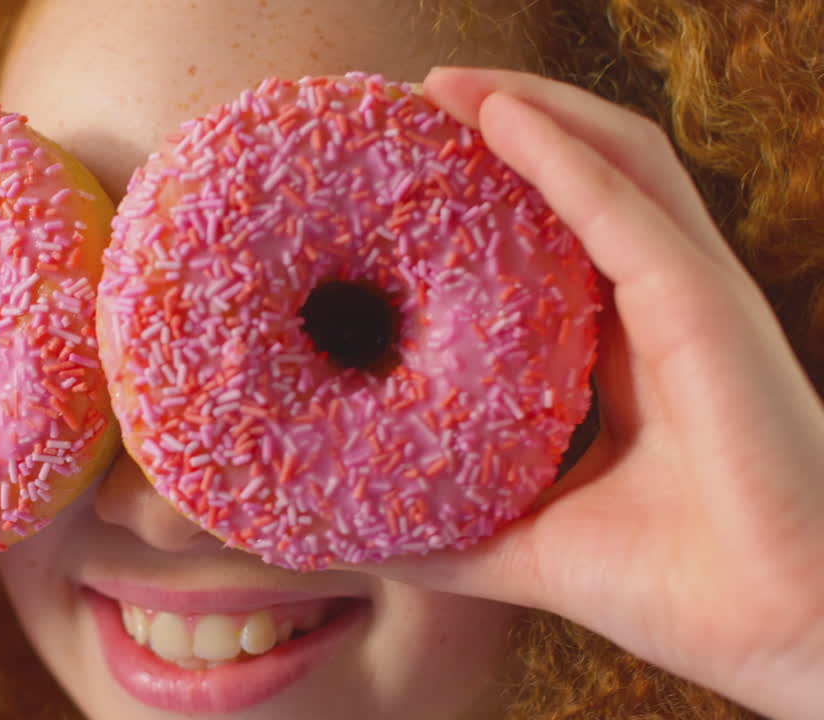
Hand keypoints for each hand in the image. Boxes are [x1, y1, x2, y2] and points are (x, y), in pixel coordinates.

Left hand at [364, 67, 823, 719]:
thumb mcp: (527, 543)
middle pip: (583, 179)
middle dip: (503, 129)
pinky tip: (495, 117)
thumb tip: (351, 537)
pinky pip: (623, 206)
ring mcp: (691, 295)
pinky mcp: (705, 303)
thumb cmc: (673, 589)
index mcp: (626, 352)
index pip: (556, 239)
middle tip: (413, 110)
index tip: (402, 177)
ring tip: (443, 90)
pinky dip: (558, 153)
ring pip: (612, 162)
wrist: (774, 631)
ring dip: (526, 111)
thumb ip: (446, 529)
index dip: (487, 195)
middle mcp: (661, 307)